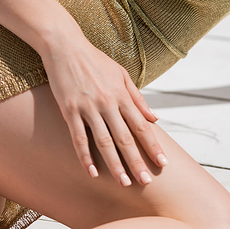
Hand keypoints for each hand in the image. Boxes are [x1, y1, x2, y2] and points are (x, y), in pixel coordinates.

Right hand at [41, 36, 167, 185]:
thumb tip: (154, 118)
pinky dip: (85, 156)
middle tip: (146, 181)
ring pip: (104, 142)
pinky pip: (79, 138)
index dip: (152, 145)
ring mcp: (88, 107)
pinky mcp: (70, 110)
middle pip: (125, 138)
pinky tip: (92, 172)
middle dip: (137, 161)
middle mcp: (108, 103)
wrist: (66, 47)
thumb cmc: (96, 61)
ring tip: (124, 183)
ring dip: (115, 165)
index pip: (141, 125)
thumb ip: (137, 97)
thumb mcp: (121, 74)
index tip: (162, 162)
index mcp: (122, 94)